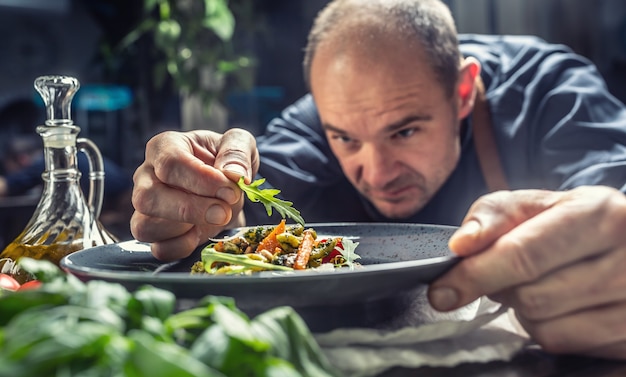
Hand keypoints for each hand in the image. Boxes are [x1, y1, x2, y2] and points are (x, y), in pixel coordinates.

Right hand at [130, 128, 258, 260]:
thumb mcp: (240, 144)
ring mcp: (147, 208)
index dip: (201, 180)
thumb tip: (234, 174)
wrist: (228, 188)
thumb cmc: (227, 160)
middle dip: (190, 209)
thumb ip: (237, 152)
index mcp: (164, 147)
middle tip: (224, 211)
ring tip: (213, 219)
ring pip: (144, 226)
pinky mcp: (156, 235)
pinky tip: (201, 233)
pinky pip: (159, 248)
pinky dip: (182, 247)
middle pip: (148, 197)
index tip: (230, 191)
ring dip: (184, 229)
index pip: (169, 163)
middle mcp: (147, 176)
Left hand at [428, 186, 625, 358]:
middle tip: (506, 273)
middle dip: (502, 288)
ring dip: (525, 311)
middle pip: (530, 297)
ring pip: (544, 329)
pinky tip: (560, 306)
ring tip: (542, 283)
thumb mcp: (541, 203)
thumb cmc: (579, 222)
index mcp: (600, 217)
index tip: (442, 291)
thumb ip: (495, 215)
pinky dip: (548, 329)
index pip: (523, 255)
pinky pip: (563, 346)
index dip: (475, 275)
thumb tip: (461, 245)